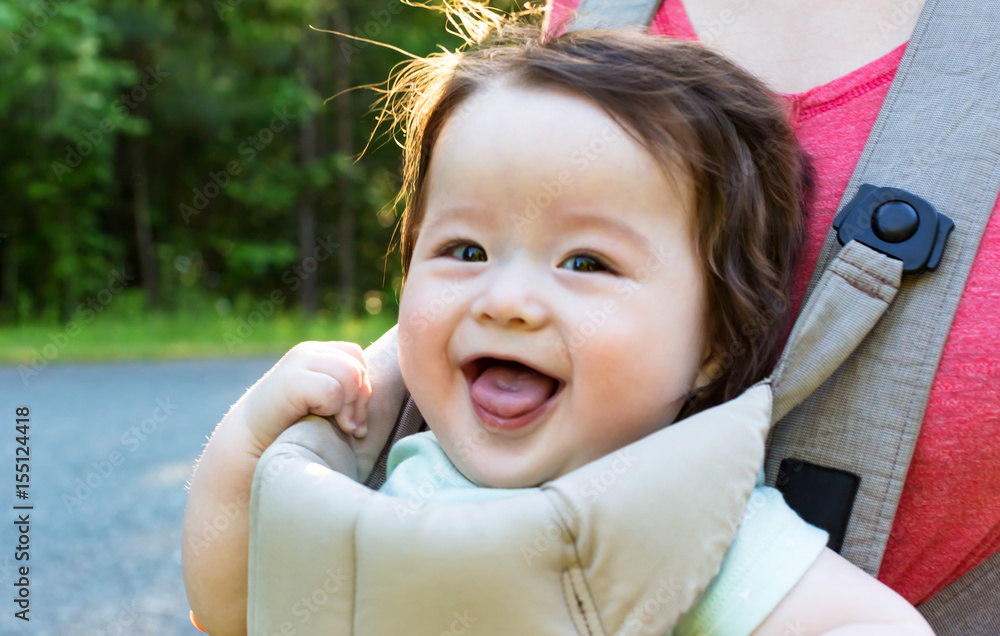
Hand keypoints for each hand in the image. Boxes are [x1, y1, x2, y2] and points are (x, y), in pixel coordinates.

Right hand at [243, 341, 372, 451]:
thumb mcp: (330, 406)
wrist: (252, 449)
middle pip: (358, 367)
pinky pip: (333, 389)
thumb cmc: (297, 431)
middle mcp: (309, 351)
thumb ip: (352, 392)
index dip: (362, 390)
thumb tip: (395, 383)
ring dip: (348, 407)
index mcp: (320, 354)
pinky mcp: (290, 379)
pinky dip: (331, 408)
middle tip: (350, 427)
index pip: (358, 359)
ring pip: (350, 375)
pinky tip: (318, 419)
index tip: (353, 420)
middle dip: (360, 402)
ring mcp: (299, 361)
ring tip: (336, 424)